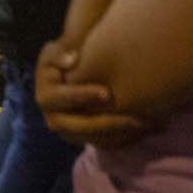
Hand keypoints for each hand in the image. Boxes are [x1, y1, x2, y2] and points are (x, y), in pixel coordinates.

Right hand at [34, 41, 150, 148]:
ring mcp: (70, 133)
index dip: (83, 97)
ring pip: (96, 139)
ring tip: (146, 123)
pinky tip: (147, 128)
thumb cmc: (66, 55)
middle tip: (135, 117)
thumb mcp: (57, 49)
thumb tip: (72, 60)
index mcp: (46, 97)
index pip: (63, 99)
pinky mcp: (86, 139)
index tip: (107, 93)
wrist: (71, 73)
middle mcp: (54, 120)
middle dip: (108, 123)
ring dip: (121, 133)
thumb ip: (61, 52)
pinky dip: (126, 137)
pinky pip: (106, 143)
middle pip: (81, 126)